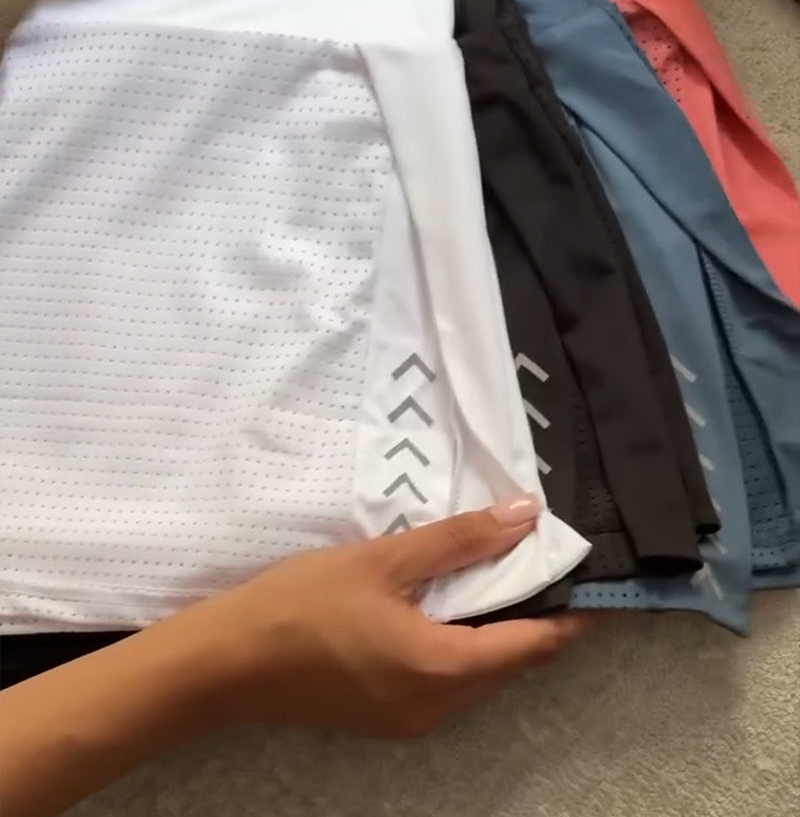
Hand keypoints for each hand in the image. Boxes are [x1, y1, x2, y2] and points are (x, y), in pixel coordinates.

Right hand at [177, 498, 590, 737]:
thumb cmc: (304, 603)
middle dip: (535, 619)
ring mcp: (409, 719)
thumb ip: (459, 539)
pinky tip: (448, 609)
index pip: (533, 645)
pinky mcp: (385, 716)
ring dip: (497, 632)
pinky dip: (463, 647)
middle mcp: (438, 707)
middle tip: (544, 564)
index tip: (595, 584)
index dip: (571, 616)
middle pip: (508, 664)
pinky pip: (446, 682)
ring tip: (502, 577)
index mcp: (445, 669)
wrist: (226, 662)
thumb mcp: (384, 559)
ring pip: (477, 675)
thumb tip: (525, 515)